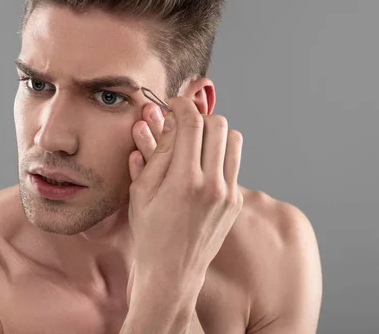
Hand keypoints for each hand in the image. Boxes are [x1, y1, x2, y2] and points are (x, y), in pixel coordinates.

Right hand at [127, 97, 243, 285]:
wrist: (172, 273)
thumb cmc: (150, 234)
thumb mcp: (142, 192)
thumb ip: (157, 153)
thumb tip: (167, 121)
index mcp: (184, 181)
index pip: (193, 123)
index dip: (182, 105)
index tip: (174, 104)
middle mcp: (213, 184)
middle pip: (219, 125)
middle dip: (199, 116)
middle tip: (183, 124)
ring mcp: (229, 193)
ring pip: (234, 140)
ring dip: (214, 134)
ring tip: (194, 143)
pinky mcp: (236, 201)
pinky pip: (234, 163)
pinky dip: (219, 155)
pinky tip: (200, 167)